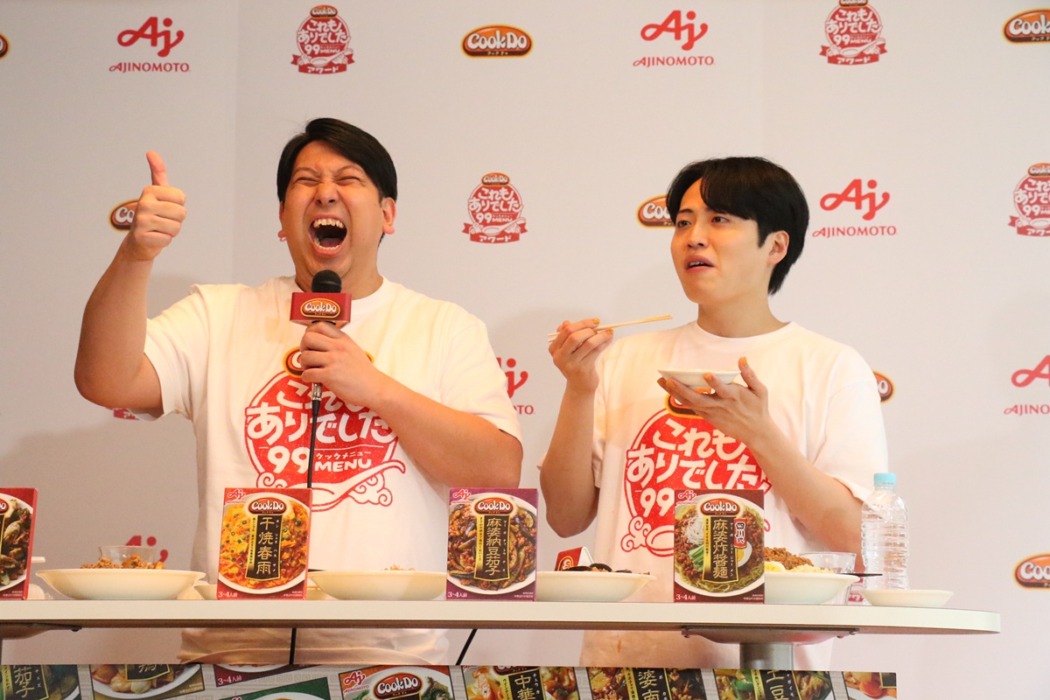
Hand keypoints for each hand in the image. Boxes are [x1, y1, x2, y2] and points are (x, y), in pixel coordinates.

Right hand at [126, 151, 185, 260]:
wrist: (139, 241)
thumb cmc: (153, 214)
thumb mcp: (157, 192)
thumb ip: (158, 172)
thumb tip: (151, 152)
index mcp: (149, 191)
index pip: (182, 198)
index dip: (178, 205)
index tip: (165, 207)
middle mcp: (143, 204)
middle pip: (181, 213)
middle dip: (176, 220)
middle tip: (163, 220)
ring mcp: (141, 221)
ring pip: (176, 227)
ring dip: (171, 231)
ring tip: (159, 229)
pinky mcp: (142, 237)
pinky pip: (168, 239)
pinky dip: (164, 241)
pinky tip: (154, 238)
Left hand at [299, 322, 385, 405]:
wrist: (374, 388)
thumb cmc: (363, 372)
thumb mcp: (353, 350)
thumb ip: (337, 344)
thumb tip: (316, 343)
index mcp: (343, 339)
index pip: (320, 325)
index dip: (311, 333)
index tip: (312, 343)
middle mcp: (338, 347)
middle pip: (308, 337)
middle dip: (304, 348)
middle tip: (310, 357)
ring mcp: (334, 361)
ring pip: (305, 356)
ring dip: (305, 365)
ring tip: (313, 370)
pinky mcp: (330, 375)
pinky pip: (307, 373)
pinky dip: (307, 378)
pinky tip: (315, 379)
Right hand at [547, 317, 613, 391]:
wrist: (579, 386)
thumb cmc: (575, 363)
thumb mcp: (569, 349)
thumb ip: (568, 335)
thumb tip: (568, 322)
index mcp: (554, 348)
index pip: (566, 330)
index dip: (582, 323)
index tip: (594, 321)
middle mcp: (560, 356)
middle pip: (574, 336)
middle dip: (589, 329)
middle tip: (599, 327)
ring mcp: (571, 364)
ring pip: (588, 343)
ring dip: (601, 336)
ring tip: (609, 333)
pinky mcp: (582, 370)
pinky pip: (595, 352)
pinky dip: (604, 343)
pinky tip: (609, 340)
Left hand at [657, 357, 772, 443]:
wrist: (756, 433)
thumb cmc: (758, 408)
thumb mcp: (760, 391)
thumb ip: (750, 374)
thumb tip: (742, 359)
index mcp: (735, 396)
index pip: (723, 389)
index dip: (715, 382)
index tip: (707, 374)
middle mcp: (721, 405)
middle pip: (698, 398)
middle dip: (682, 389)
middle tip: (668, 379)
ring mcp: (713, 413)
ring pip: (691, 404)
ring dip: (676, 393)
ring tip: (662, 382)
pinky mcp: (709, 418)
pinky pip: (692, 408)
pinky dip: (680, 400)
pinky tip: (669, 391)